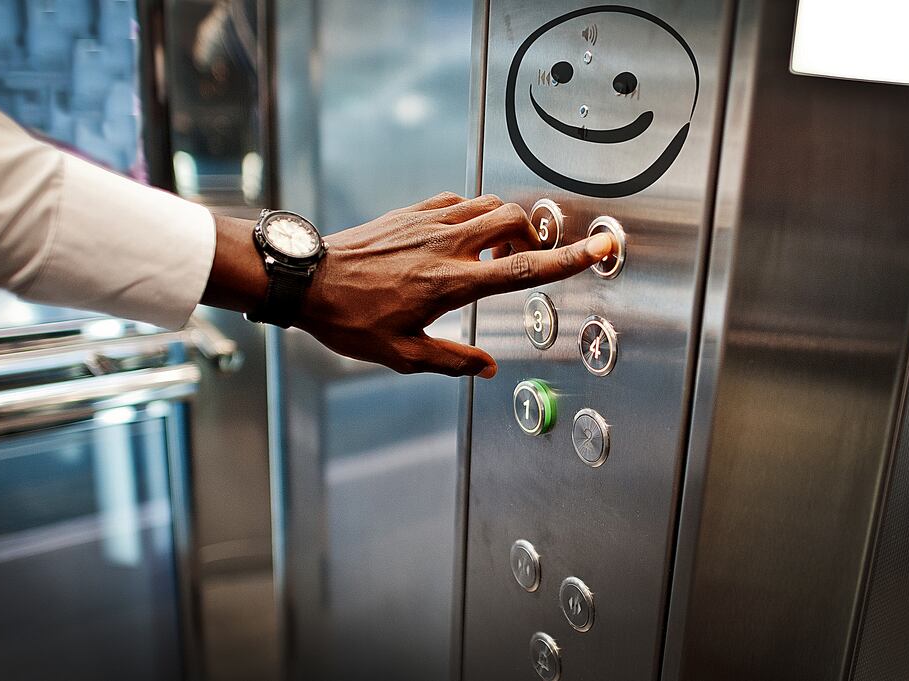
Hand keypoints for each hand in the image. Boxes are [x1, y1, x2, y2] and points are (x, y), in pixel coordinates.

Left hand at [294, 192, 613, 377]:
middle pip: (514, 220)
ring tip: (492, 253)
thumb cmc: (349, 319)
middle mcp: (446, 245)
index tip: (602, 247)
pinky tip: (459, 238)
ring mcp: (428, 221)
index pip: (524, 270)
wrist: (306, 279)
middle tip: (523, 261)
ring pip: (488, 203)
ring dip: (504, 223)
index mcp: (450, 284)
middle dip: (533, 236)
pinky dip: (472, 213)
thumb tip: (489, 368)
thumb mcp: (402, 354)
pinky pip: (458, 200)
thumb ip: (452, 362)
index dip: (570, 260)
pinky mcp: (411, 210)